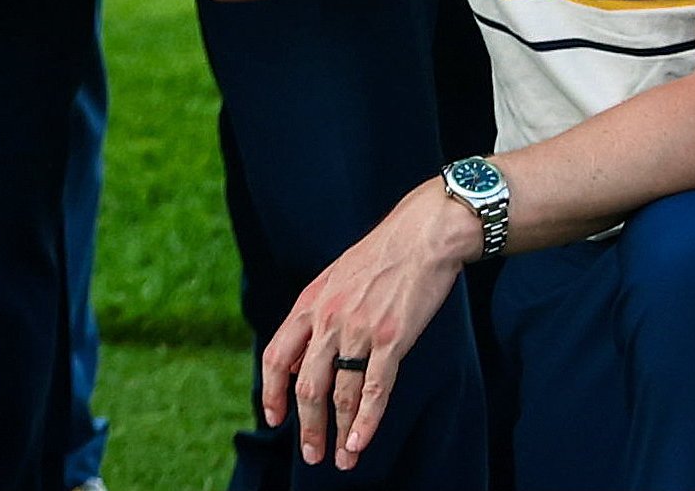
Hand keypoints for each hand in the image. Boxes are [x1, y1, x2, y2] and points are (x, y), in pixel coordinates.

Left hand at [260, 181, 477, 468]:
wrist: (422, 234)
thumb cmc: (381, 256)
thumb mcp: (334, 278)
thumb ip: (316, 316)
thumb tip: (301, 359)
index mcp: (310, 303)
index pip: (277, 356)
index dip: (272, 393)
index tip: (274, 418)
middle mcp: (329, 319)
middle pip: (308, 386)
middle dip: (308, 427)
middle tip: (312, 454)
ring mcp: (360, 330)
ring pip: (340, 395)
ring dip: (339, 433)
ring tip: (341, 460)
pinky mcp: (392, 339)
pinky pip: (374, 390)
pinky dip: (365, 422)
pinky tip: (359, 443)